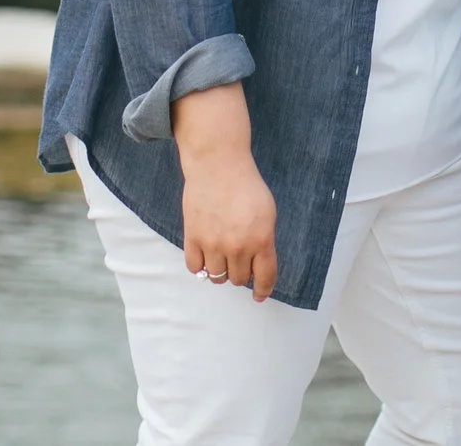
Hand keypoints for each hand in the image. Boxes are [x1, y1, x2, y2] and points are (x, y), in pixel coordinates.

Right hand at [179, 151, 277, 299]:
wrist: (218, 165)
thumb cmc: (246, 185)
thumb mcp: (267, 213)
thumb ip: (264, 241)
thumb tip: (257, 265)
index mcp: (261, 239)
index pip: (264, 277)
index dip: (263, 290)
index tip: (259, 295)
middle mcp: (238, 247)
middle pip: (238, 279)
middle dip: (240, 273)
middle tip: (238, 260)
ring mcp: (213, 244)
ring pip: (216, 277)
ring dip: (220, 270)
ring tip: (220, 256)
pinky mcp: (193, 238)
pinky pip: (195, 268)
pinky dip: (200, 266)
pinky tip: (205, 256)